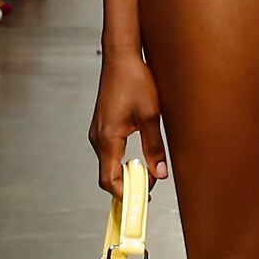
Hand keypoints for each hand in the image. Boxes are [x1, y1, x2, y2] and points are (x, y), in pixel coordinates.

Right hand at [91, 55, 169, 192]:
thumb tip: (160, 173)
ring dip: (125, 174)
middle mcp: (98, 137)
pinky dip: (121, 162)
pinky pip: (109, 153)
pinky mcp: (102, 126)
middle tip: (148, 192)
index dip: (125, 194)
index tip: (141, 201)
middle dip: (127, 187)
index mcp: (108, 137)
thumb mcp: (151, 116)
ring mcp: (97, 132)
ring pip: (108, 164)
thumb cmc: (134, 79)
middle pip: (108, 175)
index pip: (110, 180)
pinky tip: (138, 160)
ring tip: (147, 176)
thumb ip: (155, 147)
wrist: (121, 56)